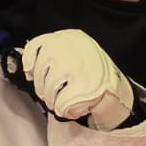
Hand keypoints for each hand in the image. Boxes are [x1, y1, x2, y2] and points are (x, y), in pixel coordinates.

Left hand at [18, 29, 133, 129]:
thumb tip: (31, 68)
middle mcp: (70, 48)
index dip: (30, 61)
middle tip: (47, 93)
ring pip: (48, 87)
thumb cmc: (91, 71)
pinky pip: (59, 102)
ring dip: (50, 98)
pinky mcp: (82, 87)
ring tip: (56, 101)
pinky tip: (65, 108)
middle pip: (40, 68)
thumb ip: (55, 55)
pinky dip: (60, 108)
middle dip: (41, 85)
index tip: (29, 71)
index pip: (37, 44)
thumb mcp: (76, 52)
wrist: (116, 87)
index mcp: (69, 37)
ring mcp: (76, 67)